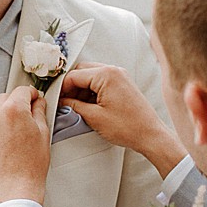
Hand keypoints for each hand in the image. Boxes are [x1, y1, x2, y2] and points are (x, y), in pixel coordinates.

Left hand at [0, 87, 49, 206]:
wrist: (14, 186)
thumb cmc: (30, 164)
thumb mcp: (43, 133)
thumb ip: (40, 112)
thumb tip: (38, 103)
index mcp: (14, 110)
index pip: (23, 90)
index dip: (32, 94)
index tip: (35, 99)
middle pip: (6, 98)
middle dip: (16, 103)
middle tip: (27, 116)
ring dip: (5, 116)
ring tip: (16, 134)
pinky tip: (6, 143)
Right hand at [60, 64, 185, 175]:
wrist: (150, 135)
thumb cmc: (127, 127)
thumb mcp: (94, 117)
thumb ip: (73, 105)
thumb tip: (61, 101)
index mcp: (106, 74)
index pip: (74, 75)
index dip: (62, 88)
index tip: (55, 99)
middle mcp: (114, 70)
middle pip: (82, 72)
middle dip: (71, 87)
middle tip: (64, 103)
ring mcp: (120, 76)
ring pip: (91, 77)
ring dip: (81, 89)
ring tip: (76, 107)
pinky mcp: (123, 85)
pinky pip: (102, 82)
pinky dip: (92, 92)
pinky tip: (88, 106)